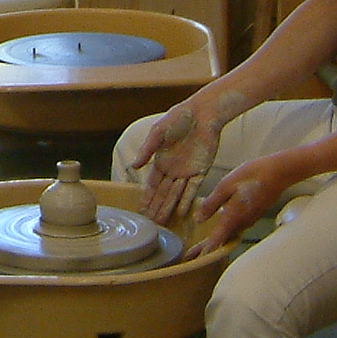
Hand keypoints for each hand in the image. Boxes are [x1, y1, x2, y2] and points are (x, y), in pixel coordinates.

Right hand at [117, 97, 228, 223]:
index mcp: (161, 161)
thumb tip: (134, 165)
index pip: (152, 184)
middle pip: (163, 193)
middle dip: (156, 208)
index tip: (141, 211)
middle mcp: (173, 169)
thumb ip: (147, 150)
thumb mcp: (158, 132)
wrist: (203, 114)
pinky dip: (187, 200)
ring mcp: (187, 171)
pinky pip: (193, 189)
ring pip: (176, 194)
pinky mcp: (201, 170)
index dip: (147, 198)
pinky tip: (182, 212)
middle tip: (150, 224)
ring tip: (163, 223)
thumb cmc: (178, 118)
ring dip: (169, 207)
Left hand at [187, 152, 295, 258]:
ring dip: (218, 239)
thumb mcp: (226, 186)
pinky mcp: (254, 214)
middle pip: (223, 240)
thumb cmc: (251, 176)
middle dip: (208, 248)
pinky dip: (227, 230)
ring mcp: (250, 220)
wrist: (278, 172)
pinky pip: (238, 227)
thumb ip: (212, 204)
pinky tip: (221, 226)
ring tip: (203, 243)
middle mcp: (242, 223)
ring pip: (231, 234)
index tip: (194, 259)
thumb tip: (198, 219)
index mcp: (233, 217)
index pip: (217, 240)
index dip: (205, 251)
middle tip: (192, 255)